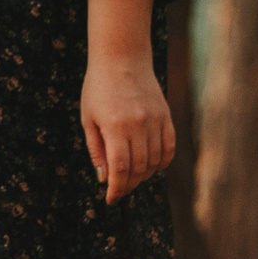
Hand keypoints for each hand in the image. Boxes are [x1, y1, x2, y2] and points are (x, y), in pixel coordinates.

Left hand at [81, 51, 174, 203]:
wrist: (122, 59)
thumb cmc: (98, 89)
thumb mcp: (88, 120)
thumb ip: (97, 151)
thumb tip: (104, 179)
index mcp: (116, 128)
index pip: (121, 169)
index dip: (118, 189)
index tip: (111, 199)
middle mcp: (139, 126)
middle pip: (140, 169)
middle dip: (129, 185)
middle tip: (120, 190)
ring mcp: (155, 121)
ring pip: (156, 161)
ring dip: (145, 176)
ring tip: (132, 178)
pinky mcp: (166, 116)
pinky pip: (169, 147)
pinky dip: (162, 162)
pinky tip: (151, 166)